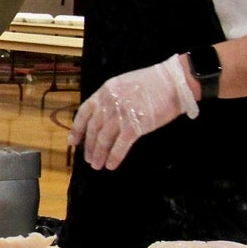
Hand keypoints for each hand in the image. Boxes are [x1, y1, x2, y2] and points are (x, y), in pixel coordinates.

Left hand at [69, 54, 198, 170]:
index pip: (84, 112)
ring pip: (104, 139)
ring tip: (97, 165)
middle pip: (93, 128)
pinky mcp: (136, 124)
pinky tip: (111, 165)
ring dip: (99, 154)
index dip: (77, 129)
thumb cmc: (152, 83)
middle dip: (88, 146)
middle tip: (88, 159)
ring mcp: (122, 113)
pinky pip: (120, 145)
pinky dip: (114, 156)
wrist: (174, 82)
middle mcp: (110, 102)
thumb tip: (102, 117)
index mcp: (105, 91)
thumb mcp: (123, 84)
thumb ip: (110, 99)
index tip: (72, 141)